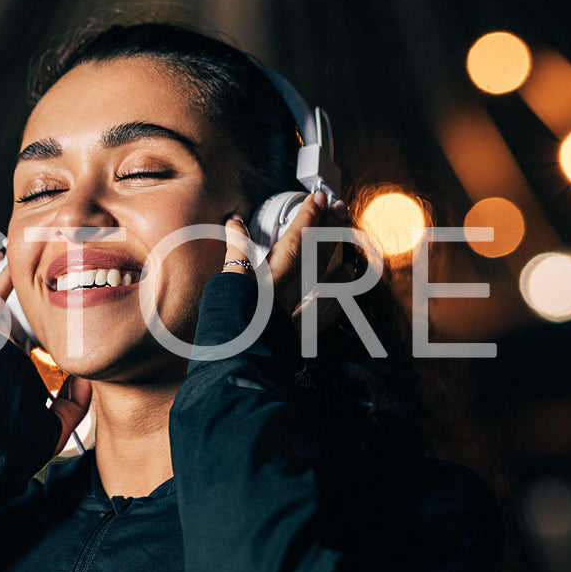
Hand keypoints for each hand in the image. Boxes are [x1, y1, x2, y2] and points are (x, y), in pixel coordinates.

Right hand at [0, 250, 91, 450]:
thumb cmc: (14, 444)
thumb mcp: (57, 423)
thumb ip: (74, 400)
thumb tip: (90, 376)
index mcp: (16, 371)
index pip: (32, 335)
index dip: (47, 318)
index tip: (64, 301)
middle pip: (14, 311)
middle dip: (26, 289)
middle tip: (41, 263)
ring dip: (4, 277)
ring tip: (14, 251)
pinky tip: (0, 259)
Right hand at [223, 193, 354, 334]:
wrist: (231, 374)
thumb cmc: (222, 335)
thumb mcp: (220, 288)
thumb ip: (232, 253)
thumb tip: (234, 222)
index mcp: (258, 283)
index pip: (288, 241)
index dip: (303, 217)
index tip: (316, 197)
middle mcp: (281, 295)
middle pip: (310, 256)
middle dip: (326, 228)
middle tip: (340, 207)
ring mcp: (293, 315)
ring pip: (324, 282)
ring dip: (338, 259)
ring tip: (350, 244)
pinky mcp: (297, 336)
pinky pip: (324, 313)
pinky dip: (337, 296)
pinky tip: (346, 286)